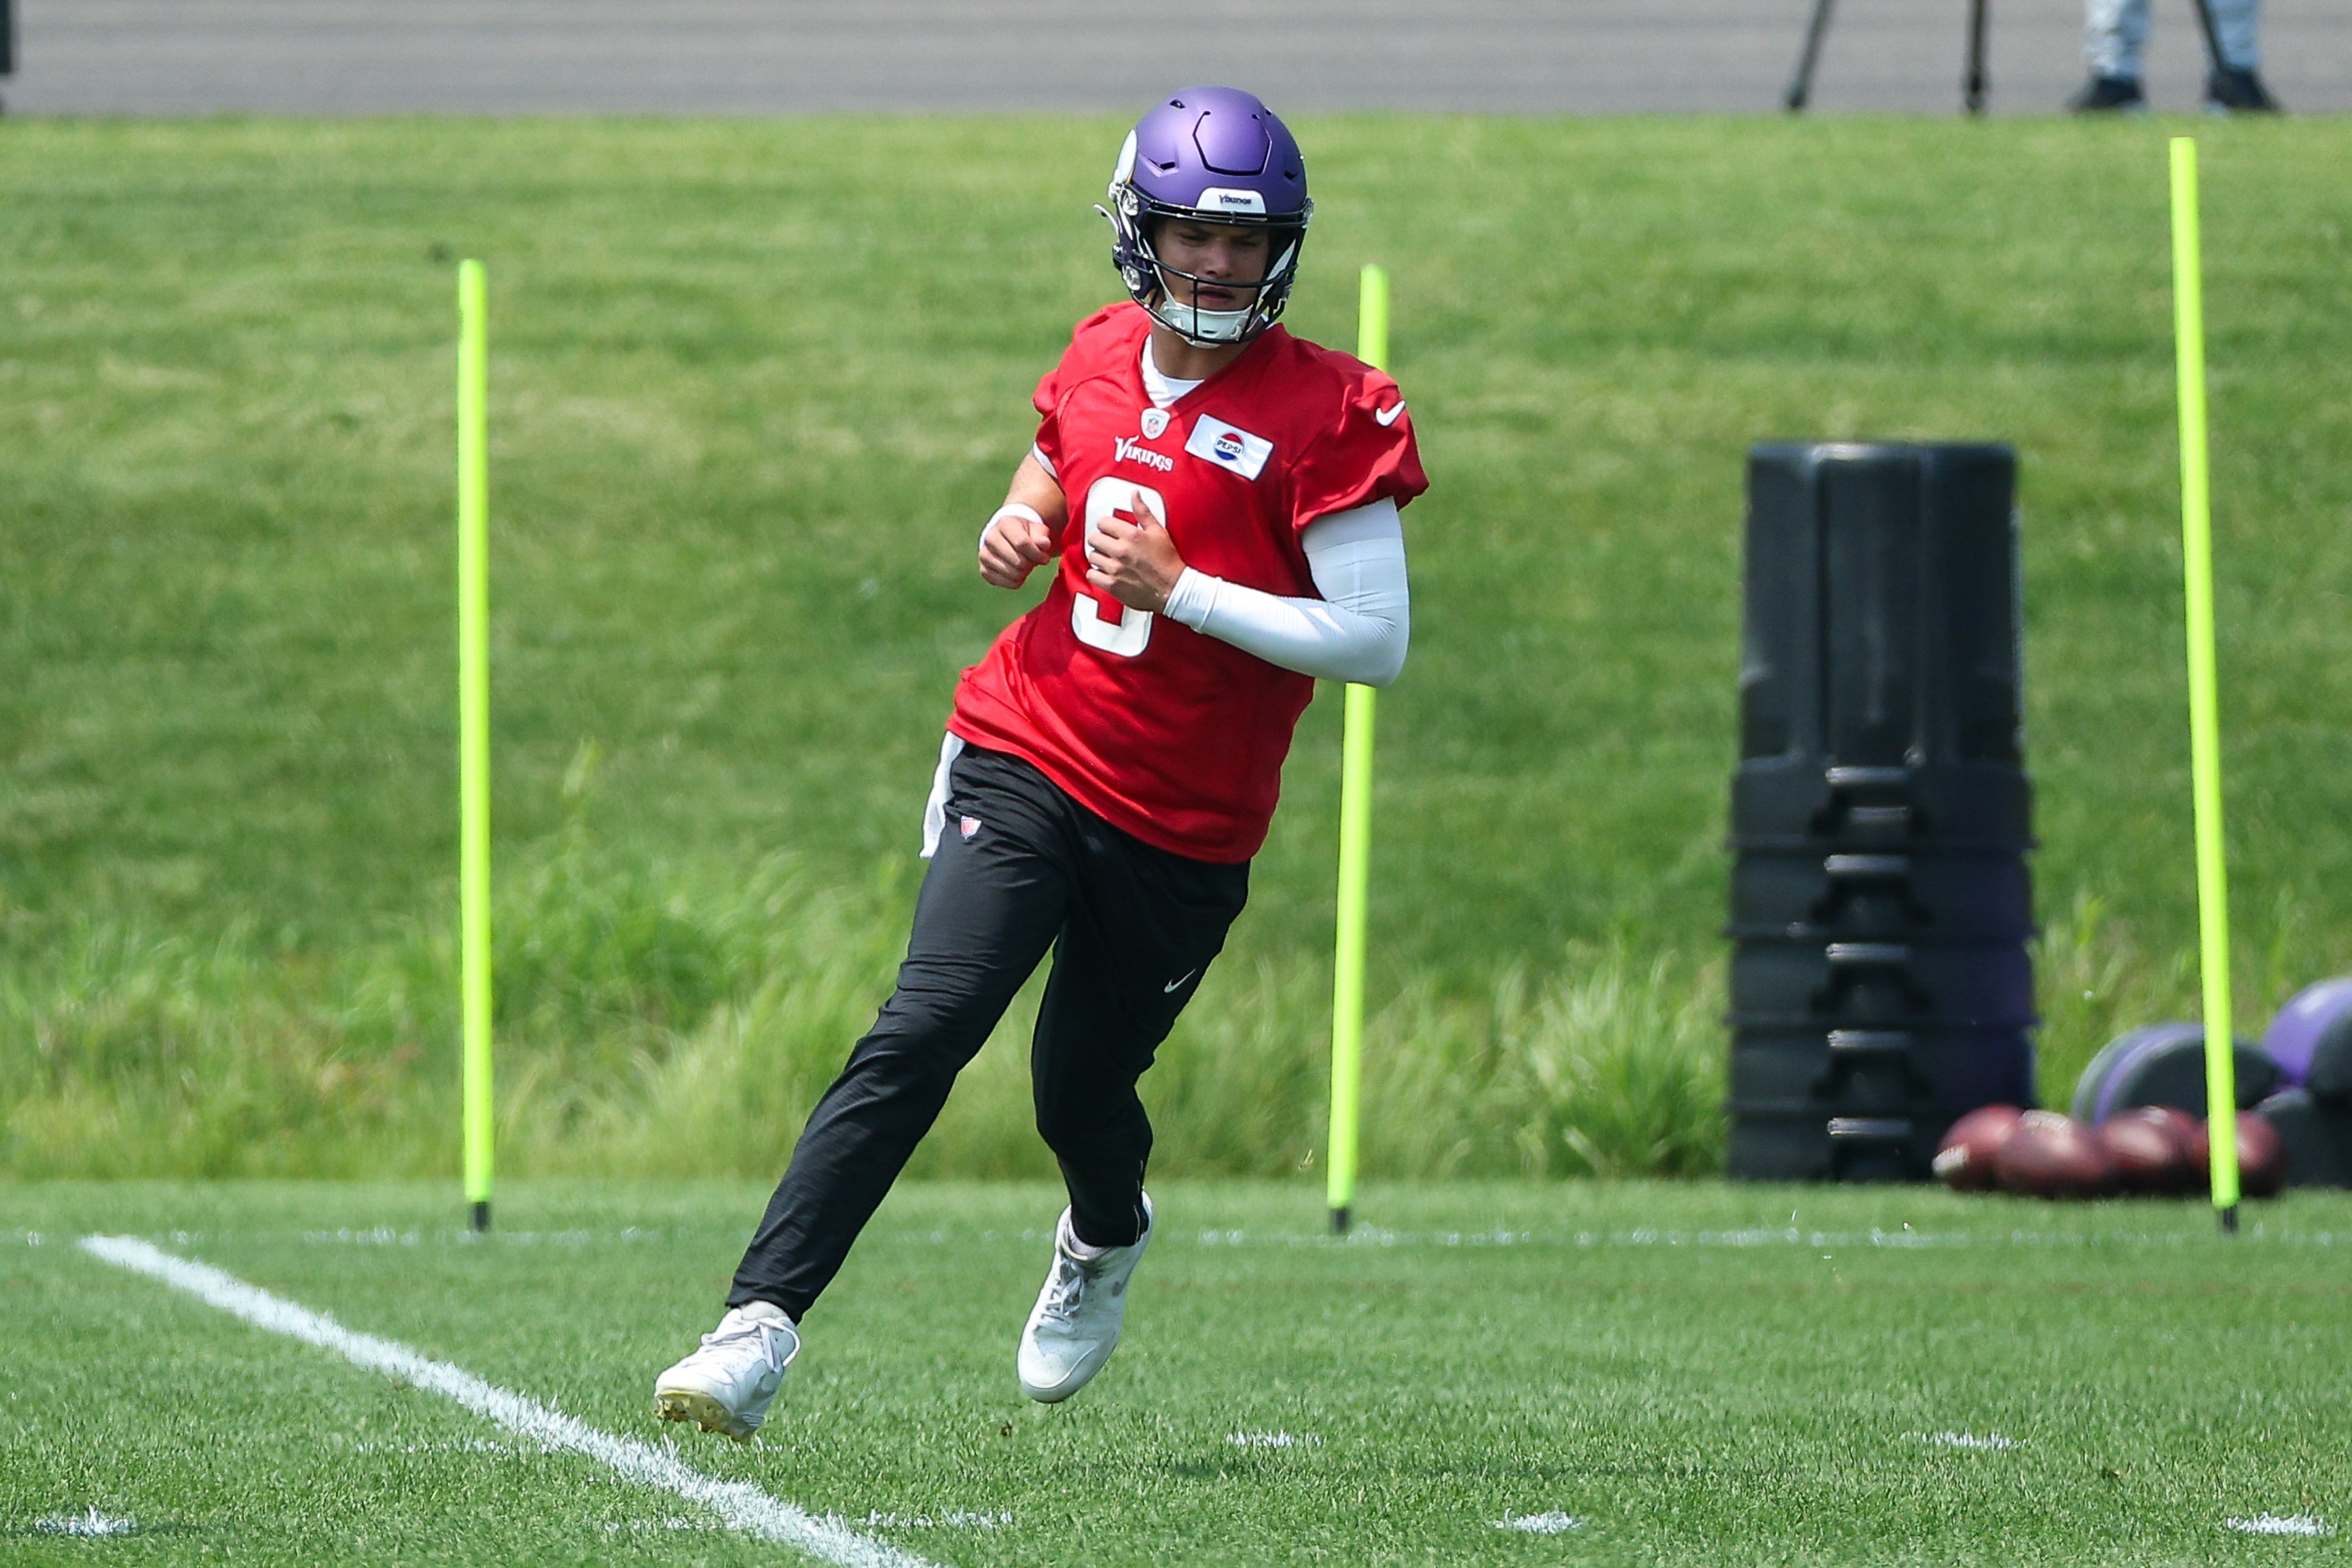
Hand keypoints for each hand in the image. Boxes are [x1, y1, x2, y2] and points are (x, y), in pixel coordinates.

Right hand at [979, 510, 1056, 587]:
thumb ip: (1042, 538)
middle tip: (1032, 562)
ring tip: (1025, 566)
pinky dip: (1014, 581)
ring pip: (1011, 573)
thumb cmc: (1027, 534)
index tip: (1045, 558)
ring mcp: (984, 554)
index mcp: (1005, 523)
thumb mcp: (1037, 531)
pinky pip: (1003, 582)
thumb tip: (1044, 544)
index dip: (1037, 554)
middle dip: (1030, 564)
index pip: (1022, 543)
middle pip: (1018, 561)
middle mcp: (990, 537)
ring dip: (1023, 573)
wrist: (1008, 538)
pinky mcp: (983, 569)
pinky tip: (1018, 575)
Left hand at [1085, 493, 1184, 612]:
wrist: (1174, 589)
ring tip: (1109, 560)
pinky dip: (1096, 573)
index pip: (1102, 523)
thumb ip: (1143, 512)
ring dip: (1099, 557)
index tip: (1111, 532)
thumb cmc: (1168, 560)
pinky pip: (1091, 574)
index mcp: (1131, 535)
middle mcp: (1120, 550)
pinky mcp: (1112, 585)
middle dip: (1100, 540)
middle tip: (1109, 545)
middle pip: (1094, 539)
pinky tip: (1105, 573)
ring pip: (1092, 556)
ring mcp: (1115, 569)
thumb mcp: (1158, 531)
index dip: (1106, 526)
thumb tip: (1134, 494)